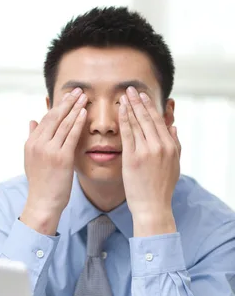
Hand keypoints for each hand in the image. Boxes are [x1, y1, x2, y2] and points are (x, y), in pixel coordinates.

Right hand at [20, 87, 87, 234]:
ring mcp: (49, 150)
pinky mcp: (61, 158)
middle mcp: (38, 144)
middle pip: (54, 117)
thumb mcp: (30, 158)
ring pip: (63, 124)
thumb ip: (32, 137)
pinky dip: (78, 123)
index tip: (67, 95)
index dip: (57, 105)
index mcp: (31, 143)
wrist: (43, 202)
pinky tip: (84, 113)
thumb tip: (31, 120)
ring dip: (75, 108)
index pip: (45, 119)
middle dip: (67, 101)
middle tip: (77, 90)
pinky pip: (71, 136)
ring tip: (84, 97)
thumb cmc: (41, 183)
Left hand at [118, 87, 180, 236]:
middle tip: (131, 88)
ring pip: (137, 123)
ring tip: (123, 95)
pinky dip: (124, 120)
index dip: (150, 106)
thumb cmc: (162, 188)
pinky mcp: (133, 157)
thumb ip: (175, 145)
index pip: (159, 121)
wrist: (153, 206)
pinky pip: (127, 134)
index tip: (143, 95)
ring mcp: (146, 151)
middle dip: (139, 101)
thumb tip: (173, 127)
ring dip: (130, 107)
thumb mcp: (175, 165)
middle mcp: (160, 145)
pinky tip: (119, 111)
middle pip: (147, 118)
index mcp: (170, 146)